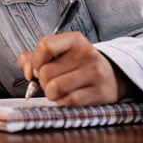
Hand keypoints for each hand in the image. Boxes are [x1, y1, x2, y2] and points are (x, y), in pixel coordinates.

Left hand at [17, 32, 133, 105]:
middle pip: (46, 72)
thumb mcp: (61, 53)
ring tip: (59, 90)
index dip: (35, 61)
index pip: (45, 45)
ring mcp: (94, 73)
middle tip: (52, 82)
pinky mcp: (98, 93)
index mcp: (75, 40)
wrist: (115, 76)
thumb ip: (36, 57)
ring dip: (51, 94)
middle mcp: (87, 53)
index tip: (37, 69)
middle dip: (43, 82)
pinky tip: (69, 97)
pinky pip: (67, 101)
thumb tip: (27, 68)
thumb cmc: (80, 65)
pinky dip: (62, 102)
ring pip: (54, 88)